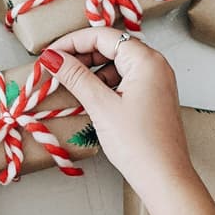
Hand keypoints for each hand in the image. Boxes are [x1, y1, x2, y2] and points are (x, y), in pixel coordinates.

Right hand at [40, 27, 194, 193]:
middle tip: (55, 69)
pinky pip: (123, 80)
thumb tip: (52, 57)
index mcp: (146, 60)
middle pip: (110, 46)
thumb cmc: (138, 144)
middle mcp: (154, 65)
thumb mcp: (101, 106)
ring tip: (68, 84)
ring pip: (115, 63)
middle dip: (80, 55)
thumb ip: (75, 77)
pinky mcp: (152, 97)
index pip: (103, 36)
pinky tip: (87, 97)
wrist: (165, 178)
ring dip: (90, 71)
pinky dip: (103, 84)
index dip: (72, 42)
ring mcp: (155, 81)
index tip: (49, 54)